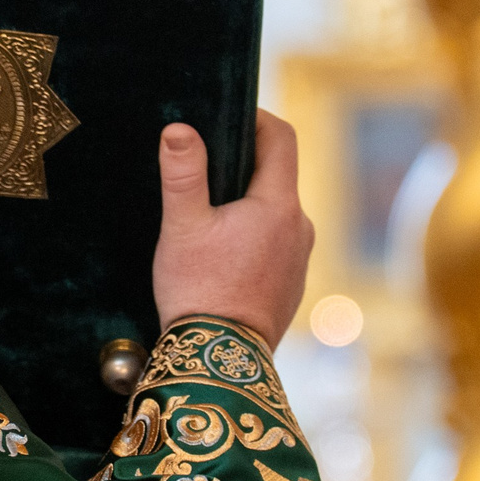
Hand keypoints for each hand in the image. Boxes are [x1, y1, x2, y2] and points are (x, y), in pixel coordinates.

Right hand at [152, 112, 311, 347]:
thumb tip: (178, 129)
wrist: (219, 364)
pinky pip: (276, 245)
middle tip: (205, 167)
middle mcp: (301, 228)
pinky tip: (222, 256)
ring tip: (208, 217)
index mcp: (279, 206)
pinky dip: (253, 237)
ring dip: (248, 205)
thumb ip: (182, 174)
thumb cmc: (199, 291)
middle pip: (278, 176)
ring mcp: (301, 259)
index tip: (228, 116)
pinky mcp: (292, 286)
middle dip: (244, 165)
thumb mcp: (182, 227)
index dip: (256, 118)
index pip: (281, 138)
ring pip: (276, 213)